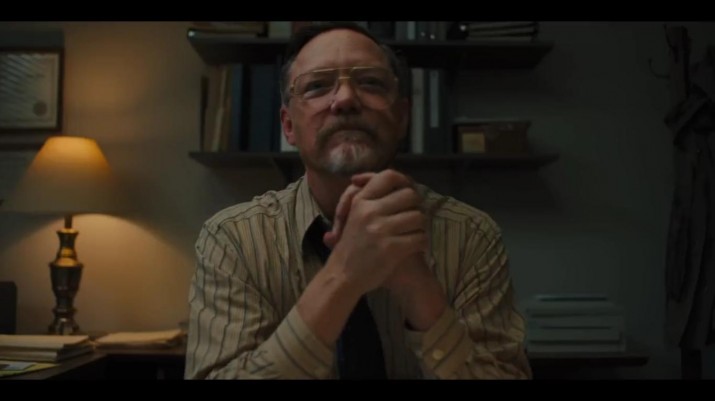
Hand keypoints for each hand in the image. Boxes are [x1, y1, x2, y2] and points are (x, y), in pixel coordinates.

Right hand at [326, 171, 445, 330]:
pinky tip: (416, 247)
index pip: (389, 176)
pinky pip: (420, 238)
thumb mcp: (351, 215)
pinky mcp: (392, 249)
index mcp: (361, 201)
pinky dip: (422, 243)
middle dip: (416, 206)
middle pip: (410, 195)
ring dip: (421, 226)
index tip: (407, 191)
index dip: (404, 181)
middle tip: (413, 217)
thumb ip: (364, 196)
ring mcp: (382, 230)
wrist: (343, 276)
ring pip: (419, 217)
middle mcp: (370, 212)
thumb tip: (366, 177)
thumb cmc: (349, 245)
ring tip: (415, 233)